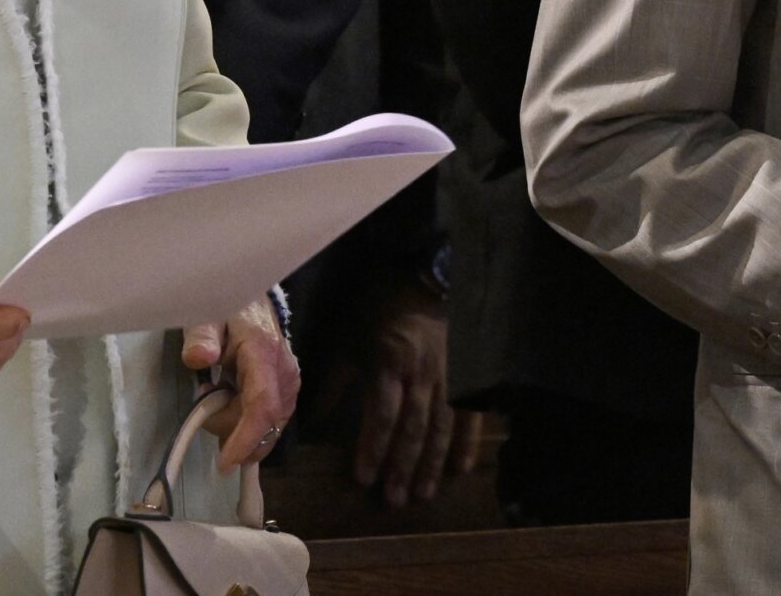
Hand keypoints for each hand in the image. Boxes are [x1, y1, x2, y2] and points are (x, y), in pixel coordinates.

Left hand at [183, 298, 301, 472]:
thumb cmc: (227, 313)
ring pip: (266, 428)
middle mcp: (285, 374)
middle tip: (204, 397)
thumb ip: (200, 337)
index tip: (224, 464)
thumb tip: (199, 358)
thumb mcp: (206, 318)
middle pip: (260, 424)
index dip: (245, 439)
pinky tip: (232, 402)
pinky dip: (246, 424)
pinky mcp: (289, 393)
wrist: (253, 306)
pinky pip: (269, 423)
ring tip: (218, 394)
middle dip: (226, 426)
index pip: (262, 406)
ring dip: (235, 425)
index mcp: (264, 354)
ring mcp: (290, 385)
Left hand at [352, 286, 485, 507]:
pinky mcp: (466, 375)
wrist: (425, 281)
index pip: (382, 414)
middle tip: (395, 499)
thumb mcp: (349, 340)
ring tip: (423, 493)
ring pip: (442, 425)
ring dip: (433, 462)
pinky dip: (466, 441)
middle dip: (404, 465)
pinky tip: (461, 467)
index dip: (373, 447)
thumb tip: (312, 422)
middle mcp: (420, 375)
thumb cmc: (380, 312)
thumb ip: (334, 381)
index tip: (365, 478)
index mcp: (389, 365)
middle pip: (413, 427)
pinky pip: (469, 412)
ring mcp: (448, 376)